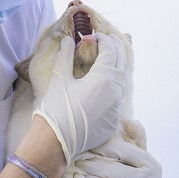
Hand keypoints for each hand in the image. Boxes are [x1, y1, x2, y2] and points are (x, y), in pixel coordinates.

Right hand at [33, 34, 125, 164]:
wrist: (56, 142)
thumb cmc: (56, 108)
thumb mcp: (60, 78)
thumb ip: (65, 56)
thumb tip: (68, 40)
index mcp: (104, 77)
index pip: (110, 50)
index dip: (103, 39)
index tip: (94, 35)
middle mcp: (116, 91)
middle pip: (121, 62)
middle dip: (116, 48)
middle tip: (109, 39)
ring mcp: (117, 107)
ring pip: (122, 80)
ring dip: (117, 66)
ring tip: (110, 58)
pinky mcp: (113, 120)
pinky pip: (118, 98)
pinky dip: (114, 86)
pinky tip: (106, 85)